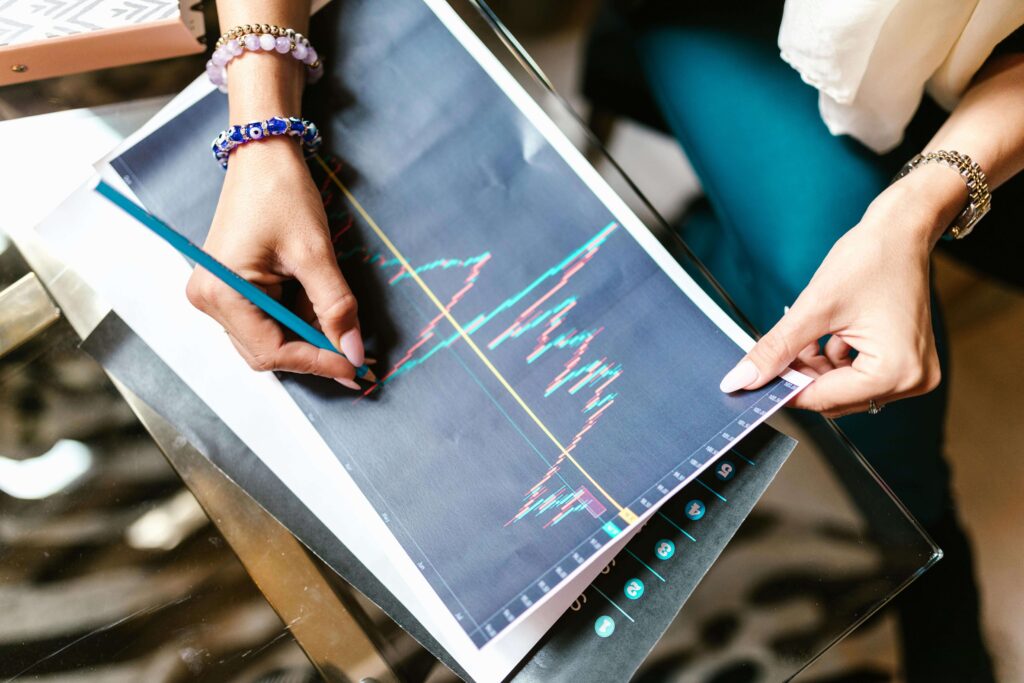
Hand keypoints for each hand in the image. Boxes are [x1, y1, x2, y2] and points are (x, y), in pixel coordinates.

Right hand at [185, 138, 364, 387]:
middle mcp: (210, 300)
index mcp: (222, 293)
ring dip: (309, 338)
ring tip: (346, 332)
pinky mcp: (230, 288)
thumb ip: (335, 308)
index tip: (357, 367)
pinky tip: (325, 313)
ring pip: (269, 339)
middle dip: (315, 354)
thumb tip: (354, 353)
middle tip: (359, 358)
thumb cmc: (282, 194)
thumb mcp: (315, 253)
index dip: (318, 363)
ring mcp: (217, 295)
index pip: (272, 351)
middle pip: (268, 351)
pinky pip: (267, 320)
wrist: (264, 155)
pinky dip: (298, 321)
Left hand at [719, 165, 964, 416]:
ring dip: (816, 367)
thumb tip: (743, 379)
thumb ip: (776, 348)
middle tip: (776, 352)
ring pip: (843, 388)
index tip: (755, 382)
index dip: (785, 389)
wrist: (902, 230)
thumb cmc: (871, 258)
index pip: (824, 399)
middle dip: (802, 376)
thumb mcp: (814, 307)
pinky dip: (833, 360)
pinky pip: (858, 375)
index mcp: (896, 372)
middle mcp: (912, 380)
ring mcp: (913, 373)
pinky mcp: (906, 362)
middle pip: (835, 398)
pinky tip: (824, 334)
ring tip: (805, 333)